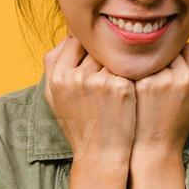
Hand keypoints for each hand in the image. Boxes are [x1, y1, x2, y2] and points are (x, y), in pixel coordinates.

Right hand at [44, 34, 136, 168]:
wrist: (101, 155)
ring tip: (123, 74)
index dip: (87, 44)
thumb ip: (53, 64)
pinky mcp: (122, 87)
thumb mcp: (54, 96)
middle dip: (105, 51)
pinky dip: (132, 70)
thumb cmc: (78, 124)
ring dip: (119, 59)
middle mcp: (77, 77)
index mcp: (59, 77)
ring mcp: (101, 81)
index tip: (97, 52)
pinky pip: (129, 66)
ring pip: (113, 54)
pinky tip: (136, 79)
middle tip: (112, 63)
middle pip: (96, 45)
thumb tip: (67, 33)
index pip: (75, 40)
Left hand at [130, 37, 188, 168]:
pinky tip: (137, 86)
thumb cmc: (178, 116)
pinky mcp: (145, 84)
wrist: (156, 145)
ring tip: (149, 85)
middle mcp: (188, 77)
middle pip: (172, 50)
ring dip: (150, 64)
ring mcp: (166, 80)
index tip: (173, 76)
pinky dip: (137, 70)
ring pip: (155, 55)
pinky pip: (140, 63)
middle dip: (164, 61)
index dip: (179, 60)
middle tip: (159, 81)